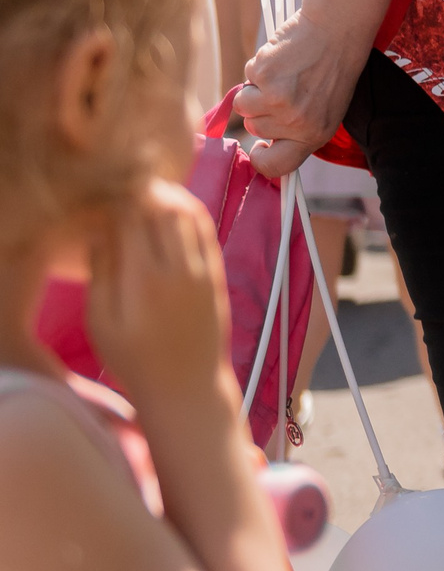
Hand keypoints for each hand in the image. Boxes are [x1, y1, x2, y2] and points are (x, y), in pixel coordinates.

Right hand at [86, 181, 232, 409]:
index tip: (104, 196)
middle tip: (125, 184)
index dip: (116, 199)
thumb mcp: (101, 323)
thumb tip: (100, 231)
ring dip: (168, 196)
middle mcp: (178, 268)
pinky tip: (172, 207)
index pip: (131, 218)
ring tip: (147, 190)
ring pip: (188, 213)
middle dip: (142, 190)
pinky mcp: (217, 273)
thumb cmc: (133, 359)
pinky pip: (205, 230)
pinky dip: (189, 211)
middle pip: (161, 208)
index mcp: (143, 279)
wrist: (187, 386)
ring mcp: (202, 269)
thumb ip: (101, 273)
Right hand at [235, 6, 368, 178]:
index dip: (261, 159)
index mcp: (315, 135)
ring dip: (256, 88)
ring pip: (243, 104)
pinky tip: (282, 57)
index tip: (259, 147)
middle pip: (253, 128)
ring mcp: (279, 101)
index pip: (277, 167)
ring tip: (285, 72)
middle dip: (262, 108)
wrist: (338, 27)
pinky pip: (246, 77)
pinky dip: (259, 65)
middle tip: (288, 86)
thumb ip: (299, 129)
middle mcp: (297, 123)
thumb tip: (267, 145)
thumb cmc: (332, 67)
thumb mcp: (326, 108)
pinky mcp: (265, 78)